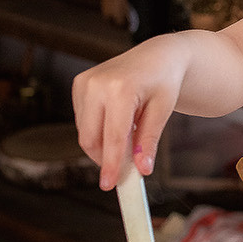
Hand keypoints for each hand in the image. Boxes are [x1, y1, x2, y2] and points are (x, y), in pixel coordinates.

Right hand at [72, 37, 186, 188]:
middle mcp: (96, 84)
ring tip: (130, 133)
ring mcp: (84, 83)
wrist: (157, 56)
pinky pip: (83, 121)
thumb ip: (149, 140)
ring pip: (85, 132)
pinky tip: (118, 121)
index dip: (111, 164)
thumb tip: (142, 169)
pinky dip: (99, 130)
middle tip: (125, 169)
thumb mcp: (162, 111)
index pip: (113, 137)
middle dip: (105, 158)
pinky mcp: (78, 85)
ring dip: (104, 144)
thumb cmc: (163, 81)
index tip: (110, 185)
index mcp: (120, 88)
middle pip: (91, 139)